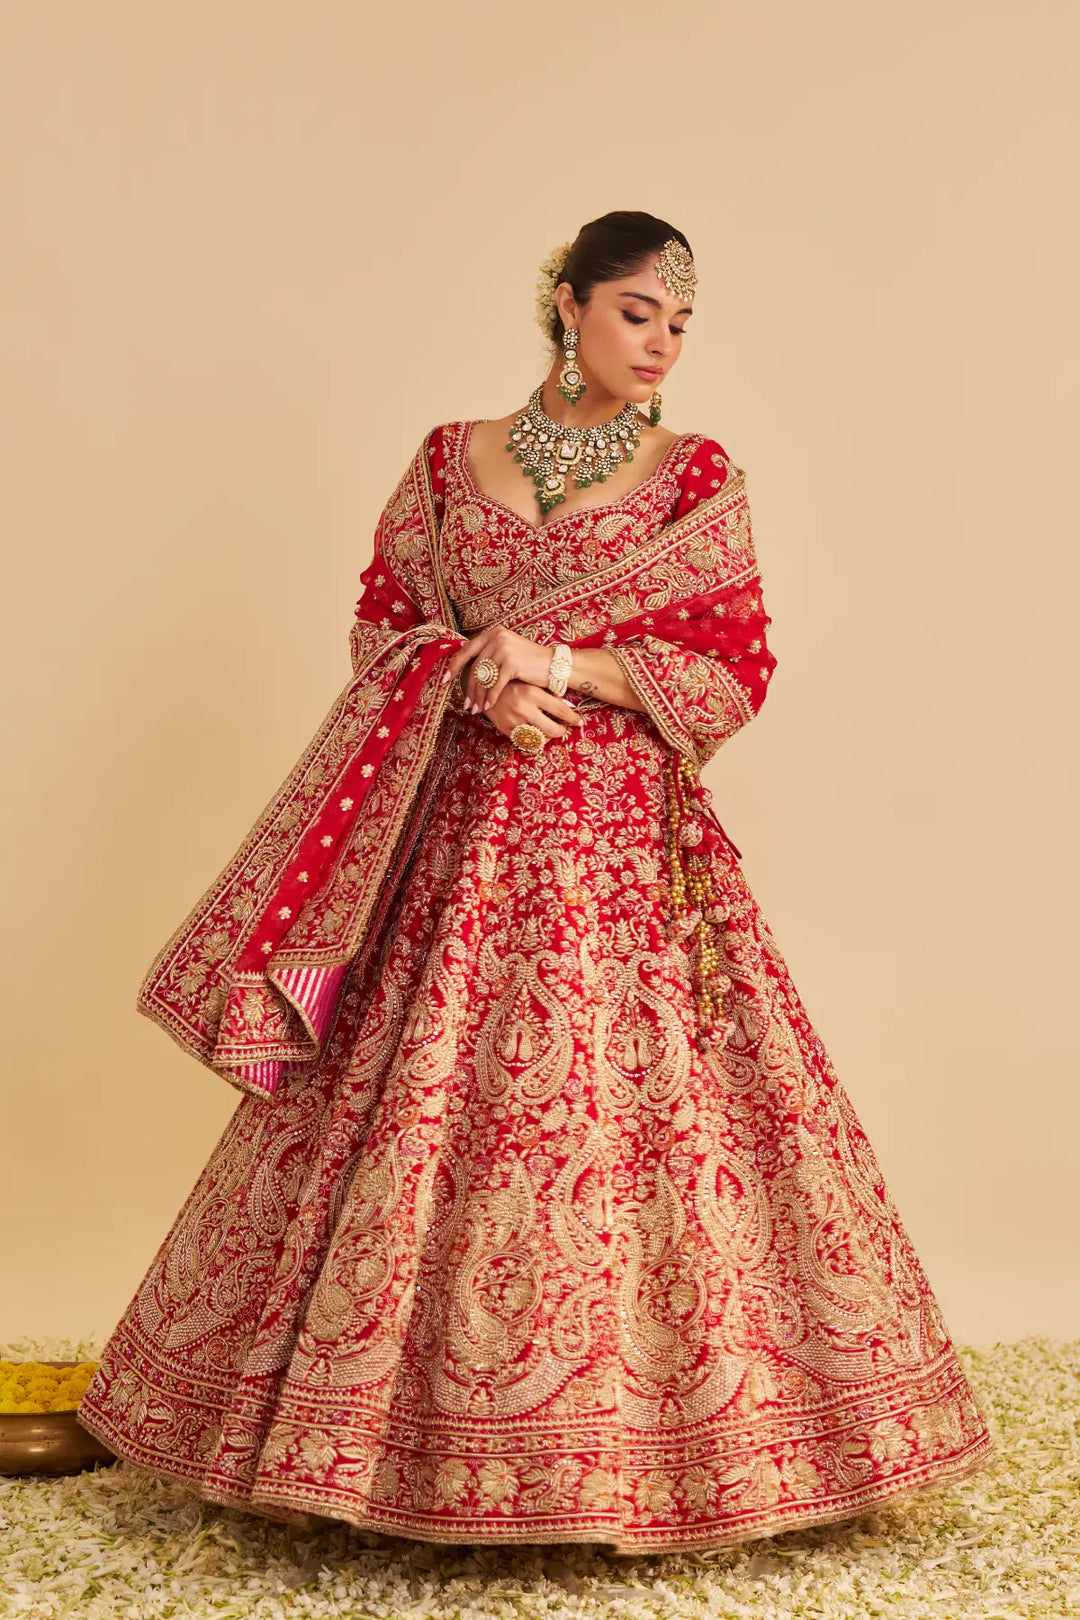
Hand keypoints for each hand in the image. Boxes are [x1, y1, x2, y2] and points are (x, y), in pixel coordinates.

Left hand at [443, 625, 561, 714]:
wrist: (555, 665)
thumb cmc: (530, 663)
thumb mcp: (507, 653)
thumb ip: (489, 656)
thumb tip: (466, 672)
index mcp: (493, 633)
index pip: (466, 650)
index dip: (454, 667)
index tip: (445, 680)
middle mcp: (496, 637)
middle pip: (474, 667)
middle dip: (468, 689)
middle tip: (466, 704)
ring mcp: (504, 648)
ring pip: (483, 677)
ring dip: (478, 696)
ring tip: (475, 709)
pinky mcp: (511, 662)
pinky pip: (495, 684)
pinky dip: (491, 697)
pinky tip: (489, 706)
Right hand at [479, 680, 582, 742]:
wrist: (482, 685)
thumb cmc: (511, 682)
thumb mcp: (530, 683)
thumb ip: (548, 694)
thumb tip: (569, 706)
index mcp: (532, 692)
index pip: (560, 710)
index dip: (573, 719)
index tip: (580, 722)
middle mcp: (524, 708)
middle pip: (553, 730)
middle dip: (562, 731)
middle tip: (564, 729)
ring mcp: (514, 720)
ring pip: (540, 739)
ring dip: (547, 737)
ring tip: (550, 730)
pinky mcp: (505, 729)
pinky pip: (525, 742)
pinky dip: (533, 740)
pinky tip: (536, 733)